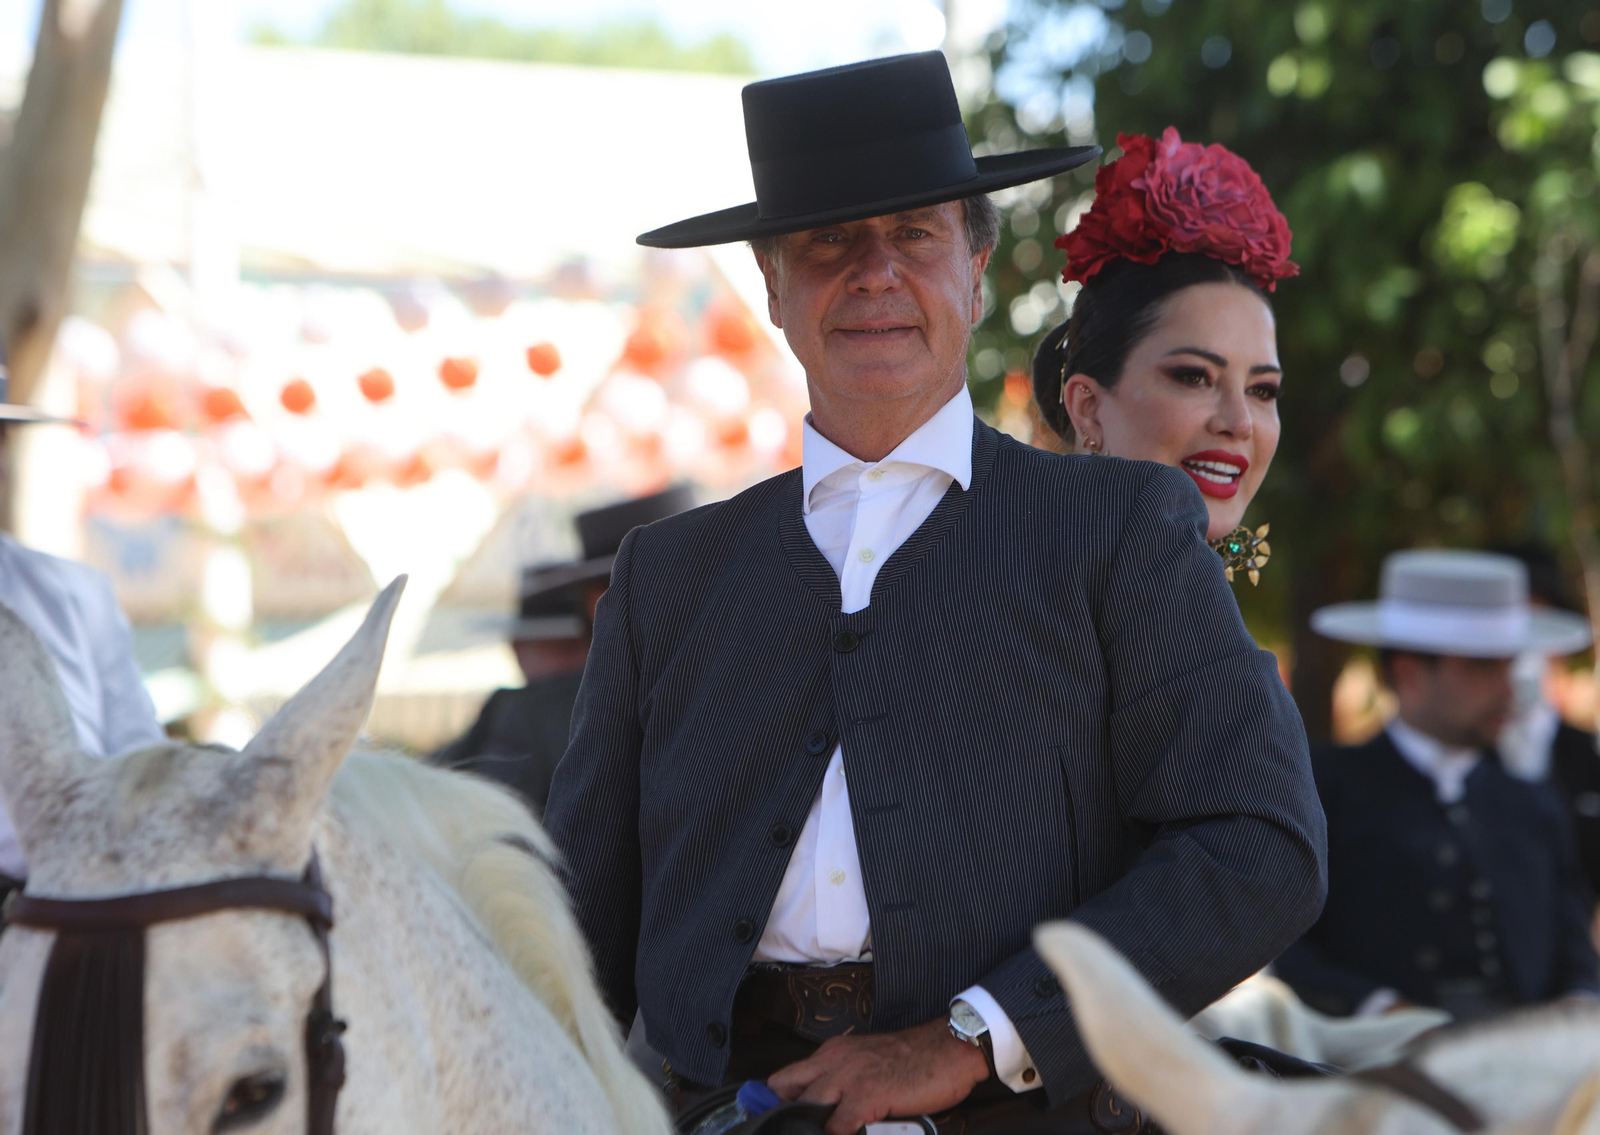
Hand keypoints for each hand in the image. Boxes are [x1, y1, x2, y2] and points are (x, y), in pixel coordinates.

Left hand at [766, 1018, 988, 1134]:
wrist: (949, 1047)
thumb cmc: (914, 1059)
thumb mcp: (868, 1061)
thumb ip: (845, 1080)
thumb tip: (828, 1111)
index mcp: (834, 1052)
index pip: (787, 1076)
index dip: (775, 1101)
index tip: (770, 1119)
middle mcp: (835, 1060)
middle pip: (785, 1088)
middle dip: (781, 1113)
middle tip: (787, 1131)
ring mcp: (850, 1077)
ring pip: (807, 1106)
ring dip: (809, 1125)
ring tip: (811, 1133)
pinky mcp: (868, 1096)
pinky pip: (838, 1125)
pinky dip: (837, 1134)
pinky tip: (847, 1134)